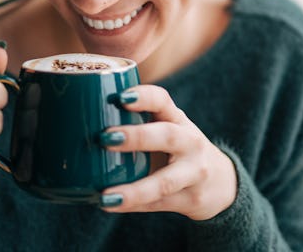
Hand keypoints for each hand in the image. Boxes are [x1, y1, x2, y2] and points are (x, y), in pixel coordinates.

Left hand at [99, 85, 236, 220]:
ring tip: (106, 195)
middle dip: (137, 137)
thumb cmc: (179, 148)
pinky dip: (134, 205)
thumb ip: (139, 122)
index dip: (144, 97)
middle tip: (105, 138)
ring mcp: (193, 173)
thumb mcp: (168, 128)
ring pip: (164, 182)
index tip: (121, 97)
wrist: (221, 182)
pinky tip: (111, 206)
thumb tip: (81, 119)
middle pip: (167, 136)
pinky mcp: (191, 199)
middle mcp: (190, 142)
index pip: (163, 100)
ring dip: (134, 189)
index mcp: (178, 119)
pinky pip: (158, 204)